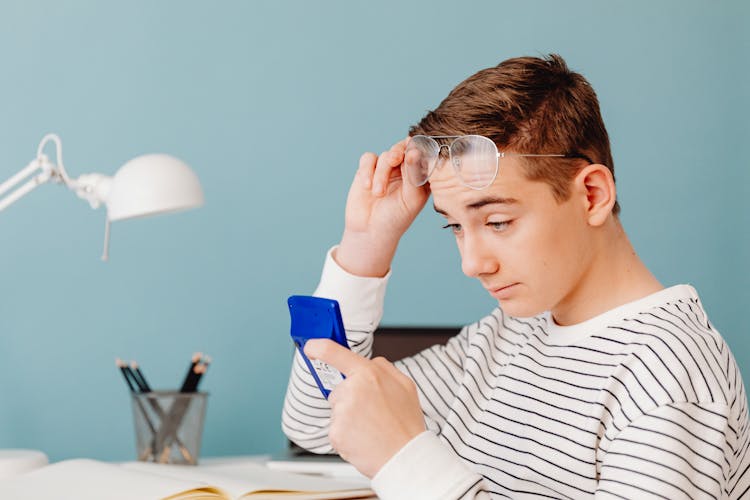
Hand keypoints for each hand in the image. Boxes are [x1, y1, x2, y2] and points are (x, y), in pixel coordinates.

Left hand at [304, 339, 425, 477]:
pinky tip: (363, 438)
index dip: (318, 347)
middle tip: (371, 412)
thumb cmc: (405, 424)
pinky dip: (347, 434)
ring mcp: (342, 411)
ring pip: (338, 410)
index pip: (334, 352)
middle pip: (338, 389)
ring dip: (349, 418)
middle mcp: (352, 389)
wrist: (405, 458)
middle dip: (350, 398)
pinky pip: (336, 428)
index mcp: (369, 373)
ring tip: (370, 427)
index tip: (311, 347)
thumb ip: (384, 368)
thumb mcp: (405, 385)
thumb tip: (370, 363)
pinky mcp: (336, 432)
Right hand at [336, 138, 429, 276]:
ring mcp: (386, 169)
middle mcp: (404, 170)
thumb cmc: (395, 219)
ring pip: (385, 155)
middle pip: (403, 148)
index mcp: (420, 176)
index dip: (418, 148)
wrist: (370, 232)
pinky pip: (368, 159)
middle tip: (395, 160)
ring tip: (378, 193)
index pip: (423, 153)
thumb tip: (413, 151)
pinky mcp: (368, 170)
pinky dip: (367, 170)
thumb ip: (414, 174)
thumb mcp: (411, 199)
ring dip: (381, 173)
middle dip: (398, 153)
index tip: (414, 153)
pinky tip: (367, 186)